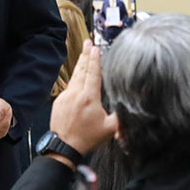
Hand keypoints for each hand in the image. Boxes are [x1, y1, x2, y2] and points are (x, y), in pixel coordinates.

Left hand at [48, 40, 117, 156]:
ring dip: (79, 64)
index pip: (93, 73)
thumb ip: (121, 117)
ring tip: (83, 53)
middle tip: (87, 42)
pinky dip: (74, 79)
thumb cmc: (86, 138)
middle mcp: (76, 94)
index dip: (95, 59)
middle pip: (82, 69)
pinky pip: (69, 87)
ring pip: (74, 76)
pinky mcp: (59, 102)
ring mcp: (66, 97)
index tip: (96, 48)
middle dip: (85, 54)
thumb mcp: (109, 129)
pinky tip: (78, 77)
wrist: (63, 147)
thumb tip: (130, 109)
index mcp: (89, 97)